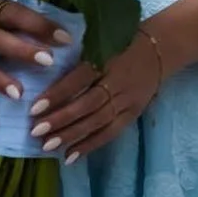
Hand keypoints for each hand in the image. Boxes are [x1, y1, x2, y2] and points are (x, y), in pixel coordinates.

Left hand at [32, 28, 169, 163]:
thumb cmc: (123, 42)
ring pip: (99, 120)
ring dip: (73, 134)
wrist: (163, 47)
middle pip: (89, 103)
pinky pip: (112, 131)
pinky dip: (91, 144)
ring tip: (48, 146)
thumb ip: (79, 58)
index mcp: (109, 59)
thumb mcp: (103, 41)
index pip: (81, 79)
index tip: (34, 108)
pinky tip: (70, 156)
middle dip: (62, 119)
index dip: (58, 94)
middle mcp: (119, 81)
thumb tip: (43, 72)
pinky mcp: (134, 112)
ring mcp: (129, 99)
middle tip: (36, 131)